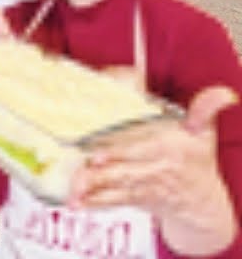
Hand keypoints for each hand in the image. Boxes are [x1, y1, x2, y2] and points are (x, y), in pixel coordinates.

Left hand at [69, 85, 239, 255]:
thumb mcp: (204, 133)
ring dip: (93, 190)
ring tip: (73, 192)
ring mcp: (144, 187)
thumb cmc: (197, 160)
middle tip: (79, 174)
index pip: (143, 151)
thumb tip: (224, 94)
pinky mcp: (134, 199)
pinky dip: (93, 203)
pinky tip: (75, 204)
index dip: (120, 153)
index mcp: (171, 150)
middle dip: (100, 174)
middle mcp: (156, 170)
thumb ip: (205, 110)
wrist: (202, 203)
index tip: (97, 155)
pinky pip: (112, 201)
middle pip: (124, 172)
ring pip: (115, 188)